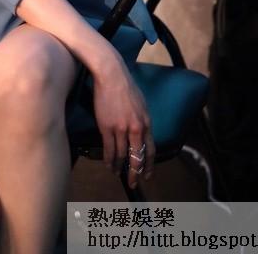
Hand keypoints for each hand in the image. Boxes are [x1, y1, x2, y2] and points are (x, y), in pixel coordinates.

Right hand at [91, 52, 154, 187]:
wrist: (111, 75)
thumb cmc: (125, 86)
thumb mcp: (141, 104)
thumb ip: (141, 120)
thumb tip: (139, 133)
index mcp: (146, 122)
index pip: (150, 149)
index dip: (149, 164)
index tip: (147, 175)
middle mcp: (136, 128)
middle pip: (138, 156)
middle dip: (136, 172)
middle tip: (134, 182)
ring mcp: (121, 129)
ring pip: (122, 155)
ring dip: (119, 167)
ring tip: (116, 173)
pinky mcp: (107, 127)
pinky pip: (109, 149)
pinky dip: (108, 159)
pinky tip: (108, 164)